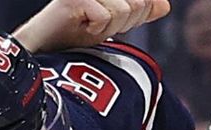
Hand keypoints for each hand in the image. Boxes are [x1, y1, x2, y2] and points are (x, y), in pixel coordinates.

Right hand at [14, 0, 169, 52]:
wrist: (45, 45)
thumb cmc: (75, 32)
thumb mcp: (115, 22)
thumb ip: (140, 12)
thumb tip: (164, 6)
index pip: (145, 0)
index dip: (137, 14)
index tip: (112, 20)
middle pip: (138, 3)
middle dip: (123, 23)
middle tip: (99, 25)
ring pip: (124, 10)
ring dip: (109, 27)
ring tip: (90, 26)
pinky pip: (105, 16)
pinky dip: (96, 29)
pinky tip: (81, 26)